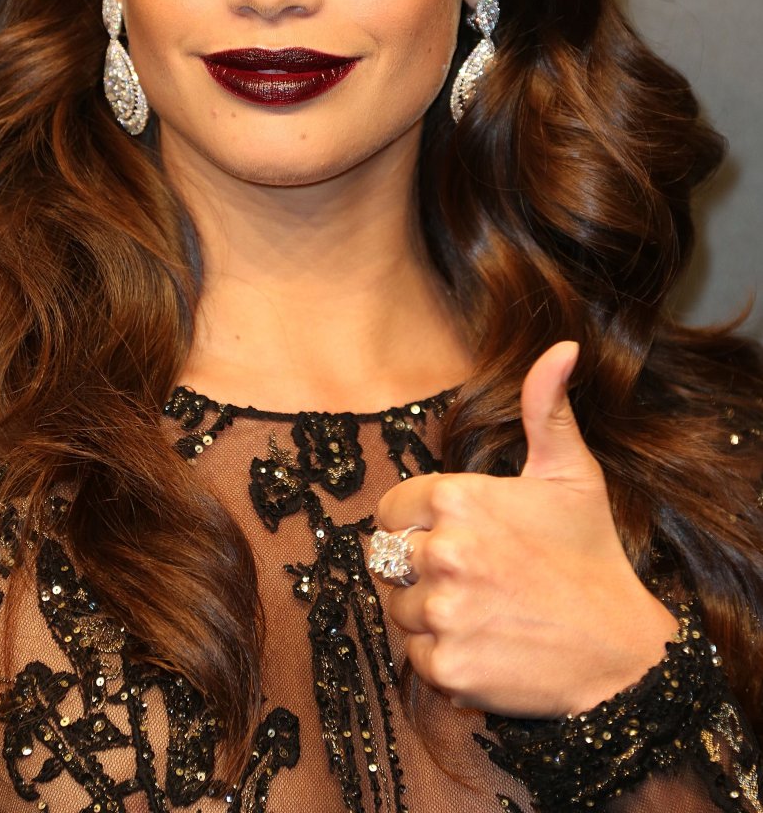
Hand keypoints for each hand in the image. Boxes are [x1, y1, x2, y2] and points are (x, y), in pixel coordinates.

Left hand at [375, 342, 678, 716]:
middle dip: (421, 568)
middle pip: (388, 559)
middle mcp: (443, 551)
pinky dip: (444, 658)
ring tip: (485, 611)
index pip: (391, 510)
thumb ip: (547, 408)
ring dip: (429, 614)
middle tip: (476, 579)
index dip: (419, 525)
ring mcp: (443, 611)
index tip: (457, 538)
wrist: (623, 653)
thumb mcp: (573, 475)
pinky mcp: (446, 665)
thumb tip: (562, 347)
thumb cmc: (593, 558)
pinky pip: (416, 656)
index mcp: (459, 498)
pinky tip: (487, 645)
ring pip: (398, 608)